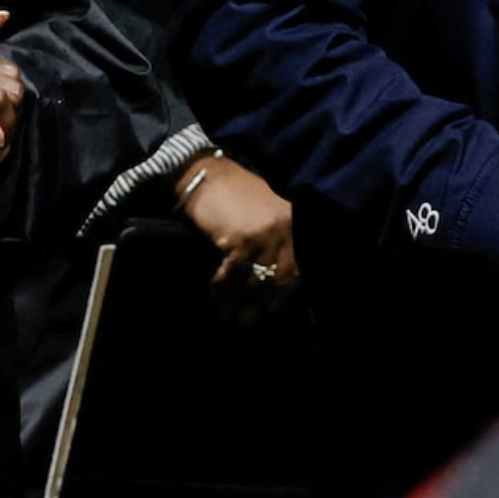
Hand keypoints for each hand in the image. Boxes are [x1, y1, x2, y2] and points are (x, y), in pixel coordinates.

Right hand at [179, 155, 296, 318]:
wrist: (203, 174)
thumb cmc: (232, 193)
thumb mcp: (263, 213)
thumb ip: (273, 241)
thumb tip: (269, 282)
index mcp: (292, 222)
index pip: (295, 268)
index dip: (283, 294)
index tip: (272, 312)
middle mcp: (284, 229)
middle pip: (276, 279)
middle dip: (262, 304)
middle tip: (249, 323)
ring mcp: (264, 235)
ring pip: (254, 281)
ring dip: (241, 304)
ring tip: (231, 319)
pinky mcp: (240, 241)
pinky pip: (232, 276)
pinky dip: (222, 292)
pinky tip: (217, 302)